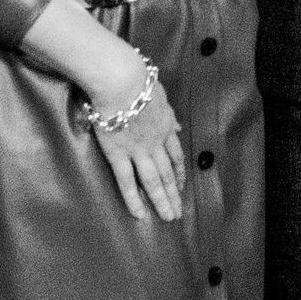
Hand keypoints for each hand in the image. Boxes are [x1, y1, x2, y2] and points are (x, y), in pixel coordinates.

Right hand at [85, 57, 185, 221]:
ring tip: (168, 218)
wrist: (122, 81)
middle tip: (177, 213)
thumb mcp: (161, 96)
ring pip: (153, 181)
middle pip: (168, 172)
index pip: (176, 155)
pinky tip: (140, 215)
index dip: (180, 173)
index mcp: (166, 127)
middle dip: (174, 194)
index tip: (182, 186)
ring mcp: (138, 151)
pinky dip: (134, 200)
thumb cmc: (138, 81)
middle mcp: (156, 142)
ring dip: (162, 201)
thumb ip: (168, 114)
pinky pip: (127, 182)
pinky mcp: (118, 154)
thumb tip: (178, 126)